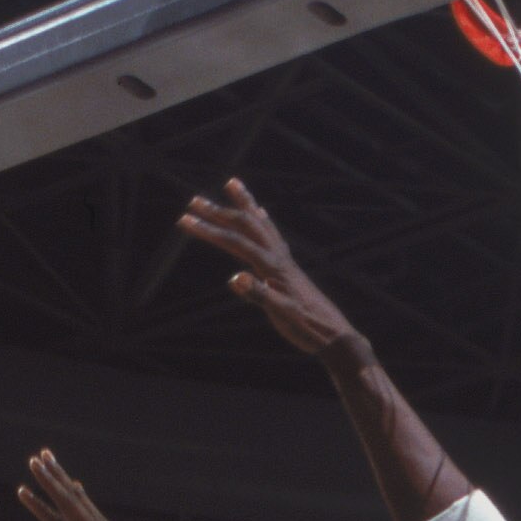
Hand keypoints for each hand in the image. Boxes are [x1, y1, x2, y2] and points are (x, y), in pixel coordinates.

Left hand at [17, 447, 173, 520]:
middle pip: (76, 497)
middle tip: (45, 456)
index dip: (80, 496)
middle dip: (60, 476)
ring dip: (48, 479)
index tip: (72, 482)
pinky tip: (22, 491)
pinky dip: (37, 506)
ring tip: (35, 460)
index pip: (93, 513)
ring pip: (66, 500)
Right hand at [180, 178, 361, 360]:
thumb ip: (260, 295)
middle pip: (246, 226)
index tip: (184, 220)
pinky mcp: (290, 268)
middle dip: (219, 212)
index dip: (209, 230)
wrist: (336, 336)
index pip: (235, 242)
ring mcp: (286, 261)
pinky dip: (263, 220)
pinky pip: (273, 235)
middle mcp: (279, 258)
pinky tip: (261, 212)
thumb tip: (235, 278)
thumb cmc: (308, 328)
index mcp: (273, 267)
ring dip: (244, 203)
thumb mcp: (281, 315)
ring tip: (231, 183)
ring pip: (261, 224)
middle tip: (193, 201)